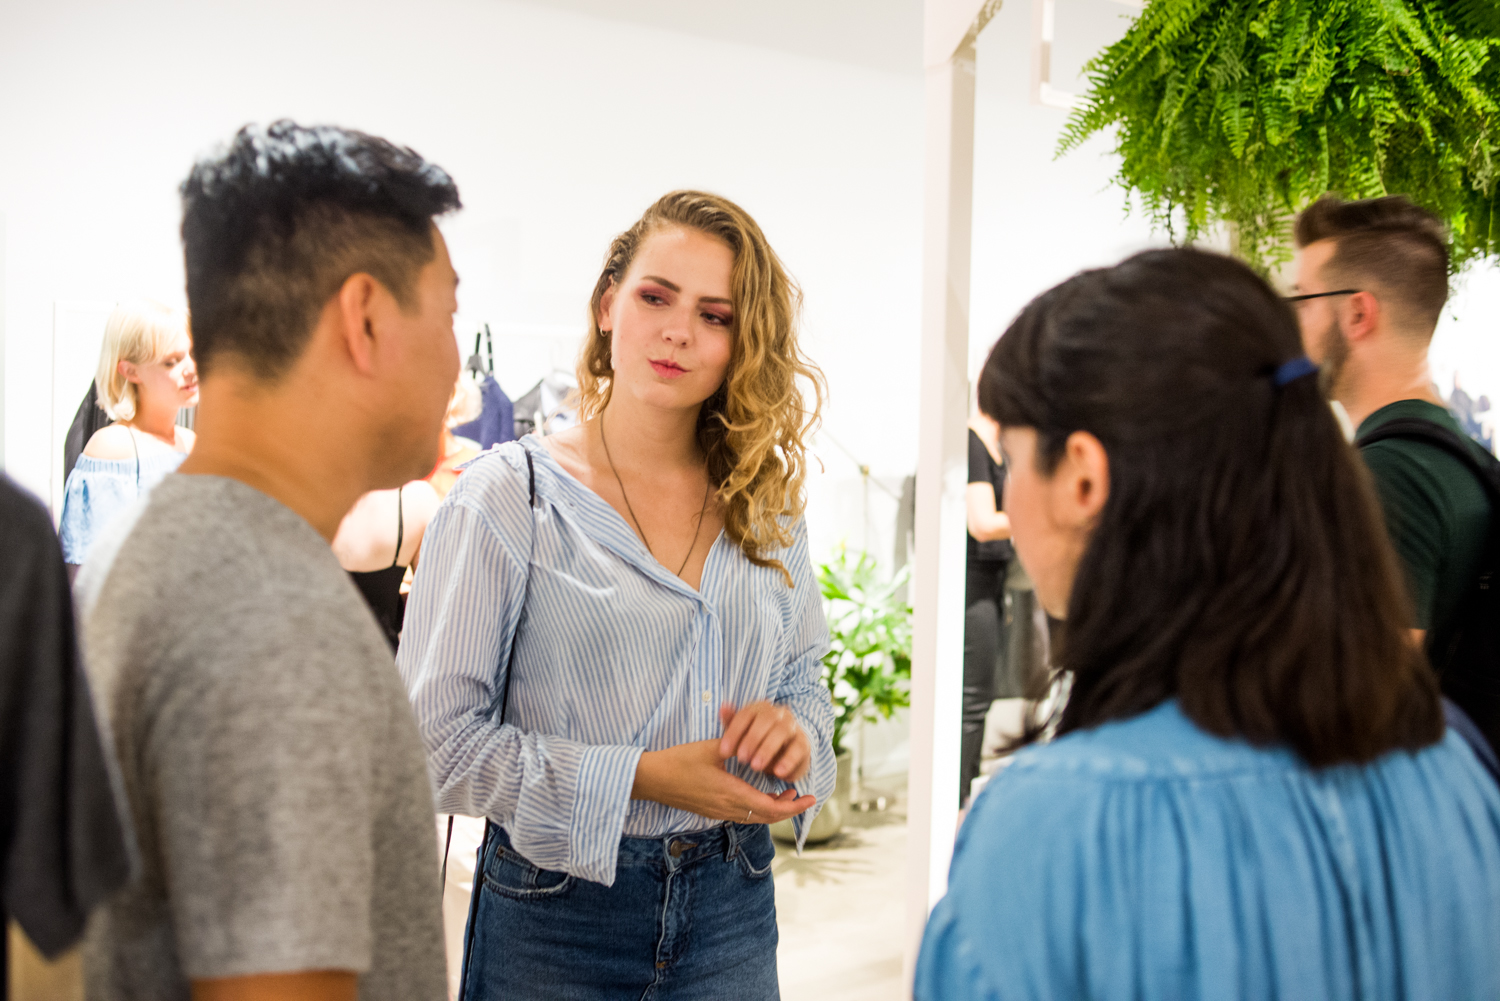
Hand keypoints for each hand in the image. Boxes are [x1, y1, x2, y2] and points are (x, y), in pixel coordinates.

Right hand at [631, 739, 814, 823]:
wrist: (652, 779)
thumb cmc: (679, 761)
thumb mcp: (711, 748)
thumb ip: (737, 744)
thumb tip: (758, 734)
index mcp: (730, 793)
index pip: (770, 808)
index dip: (794, 806)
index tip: (810, 797)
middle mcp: (727, 808)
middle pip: (766, 817)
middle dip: (789, 809)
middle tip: (805, 798)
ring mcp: (718, 812)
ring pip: (755, 818)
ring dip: (773, 809)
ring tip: (788, 795)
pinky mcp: (711, 811)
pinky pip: (742, 815)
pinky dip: (758, 809)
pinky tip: (761, 796)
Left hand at [718, 701, 810, 782]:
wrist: (785, 750)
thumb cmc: (758, 740)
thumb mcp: (742, 733)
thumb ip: (731, 722)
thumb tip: (723, 708)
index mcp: (760, 709)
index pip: (745, 715)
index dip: (734, 732)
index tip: (724, 752)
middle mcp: (778, 714)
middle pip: (765, 720)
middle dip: (752, 740)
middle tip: (741, 759)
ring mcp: (792, 727)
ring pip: (782, 732)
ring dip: (767, 749)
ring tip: (755, 767)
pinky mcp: (803, 743)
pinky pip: (798, 749)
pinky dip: (788, 761)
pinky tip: (778, 772)